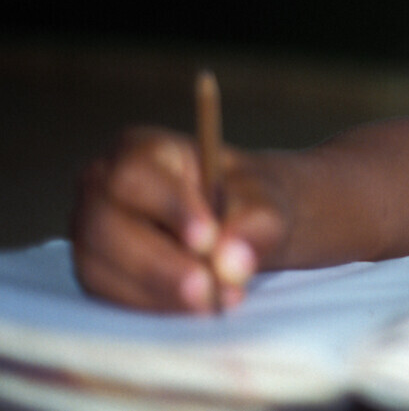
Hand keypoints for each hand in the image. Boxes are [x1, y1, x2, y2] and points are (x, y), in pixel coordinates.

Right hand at [69, 127, 289, 312]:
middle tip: (208, 290)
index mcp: (140, 150)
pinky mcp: (96, 273)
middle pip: (106, 227)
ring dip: (158, 294)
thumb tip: (231, 263)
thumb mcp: (264, 202)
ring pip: (100, 269)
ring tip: (212, 304)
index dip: (168, 208)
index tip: (207, 239)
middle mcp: (101, 188)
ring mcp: (90, 233)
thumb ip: (253, 224)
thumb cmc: (246, 202)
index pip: (136, 176)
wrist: (239, 225)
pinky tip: (194, 311)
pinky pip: (109, 298)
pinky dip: (152, 309)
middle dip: (159, 265)